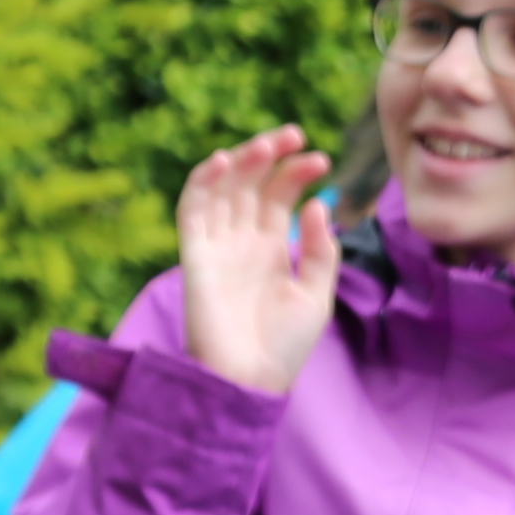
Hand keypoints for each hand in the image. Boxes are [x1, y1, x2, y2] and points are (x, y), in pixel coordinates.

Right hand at [164, 127, 342, 394]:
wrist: (250, 380)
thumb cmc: (284, 345)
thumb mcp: (316, 294)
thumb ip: (320, 250)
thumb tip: (318, 205)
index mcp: (270, 247)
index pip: (279, 195)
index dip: (296, 172)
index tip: (322, 161)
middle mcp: (241, 241)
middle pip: (249, 182)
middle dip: (269, 154)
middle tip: (294, 134)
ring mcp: (217, 246)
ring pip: (222, 188)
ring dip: (241, 161)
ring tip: (267, 144)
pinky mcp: (195, 256)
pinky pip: (192, 210)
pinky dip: (203, 182)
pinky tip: (223, 161)